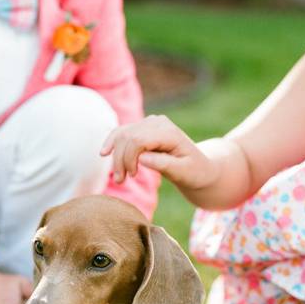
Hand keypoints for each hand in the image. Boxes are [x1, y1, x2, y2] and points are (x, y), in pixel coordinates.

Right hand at [101, 114, 217, 190]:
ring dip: (115, 155)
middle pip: (127, 136)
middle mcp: (158, 122)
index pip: (138, 140)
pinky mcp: (143, 128)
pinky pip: (123, 132)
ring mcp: (150, 122)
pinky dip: (112, 142)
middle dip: (120, 159)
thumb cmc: (194, 172)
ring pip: (122, 134)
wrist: (201, 168)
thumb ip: (164, 164)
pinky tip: (104, 153)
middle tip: (121, 181)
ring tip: (118, 177)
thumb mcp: (184, 173)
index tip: (132, 176)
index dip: (129, 158)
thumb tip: (142, 158)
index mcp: (169, 132)